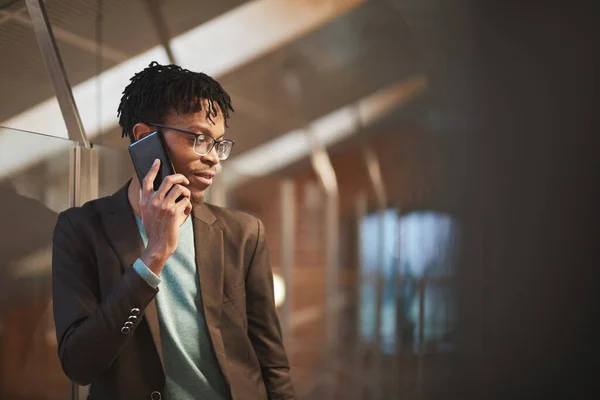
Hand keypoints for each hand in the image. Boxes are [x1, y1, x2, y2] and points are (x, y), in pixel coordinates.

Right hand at [138, 159, 191, 273]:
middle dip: (180, 177)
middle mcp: (153, 201)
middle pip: (169, 179)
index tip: (158, 161)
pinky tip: (185, 211)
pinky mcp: (174, 212)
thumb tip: (152, 187)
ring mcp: (164, 206)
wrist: (159, 244)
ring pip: (180, 188)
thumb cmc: (155, 229)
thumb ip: (148, 200)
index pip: (147, 180)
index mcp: (145, 201)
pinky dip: (188, 205)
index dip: (153, 169)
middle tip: (184, 180)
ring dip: (186, 192)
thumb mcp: (146, 213)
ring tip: (185, 199)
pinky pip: (186, 201)